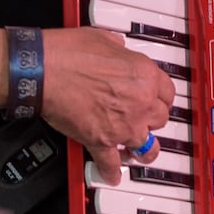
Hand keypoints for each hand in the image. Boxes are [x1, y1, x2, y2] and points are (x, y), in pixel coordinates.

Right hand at [39, 26, 169, 185]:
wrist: (44, 72)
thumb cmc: (68, 53)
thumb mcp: (102, 38)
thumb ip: (117, 47)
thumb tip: (118, 47)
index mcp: (143, 75)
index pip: (168, 92)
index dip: (161, 97)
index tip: (156, 100)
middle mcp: (140, 102)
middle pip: (160, 119)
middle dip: (152, 120)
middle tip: (144, 120)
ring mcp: (123, 125)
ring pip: (145, 146)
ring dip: (141, 149)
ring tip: (139, 152)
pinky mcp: (101, 141)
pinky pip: (111, 163)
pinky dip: (111, 171)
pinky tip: (113, 175)